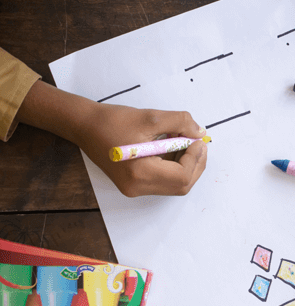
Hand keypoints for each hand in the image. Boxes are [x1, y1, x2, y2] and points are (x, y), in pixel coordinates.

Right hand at [75, 102, 208, 196]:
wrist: (84, 125)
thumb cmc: (112, 121)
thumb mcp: (151, 117)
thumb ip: (180, 123)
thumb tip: (200, 133)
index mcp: (139, 174)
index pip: (181, 176)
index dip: (195, 158)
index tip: (198, 140)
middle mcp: (137, 187)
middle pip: (181, 185)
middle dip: (195, 163)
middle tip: (197, 143)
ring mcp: (134, 188)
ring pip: (174, 184)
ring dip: (185, 164)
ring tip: (183, 141)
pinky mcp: (134, 184)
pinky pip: (163, 181)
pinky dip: (173, 166)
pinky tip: (172, 147)